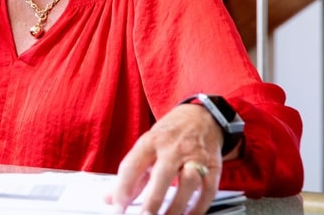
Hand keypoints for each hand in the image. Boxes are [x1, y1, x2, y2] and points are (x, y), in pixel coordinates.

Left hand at [107, 104, 223, 214]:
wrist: (201, 117)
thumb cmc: (170, 134)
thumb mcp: (146, 146)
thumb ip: (132, 174)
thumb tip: (111, 198)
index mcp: (151, 142)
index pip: (133, 165)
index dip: (122, 188)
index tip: (117, 207)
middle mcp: (173, 148)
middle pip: (162, 175)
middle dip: (153, 200)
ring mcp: (195, 157)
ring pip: (188, 183)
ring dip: (176, 206)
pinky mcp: (213, 166)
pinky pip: (208, 190)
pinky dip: (198, 206)